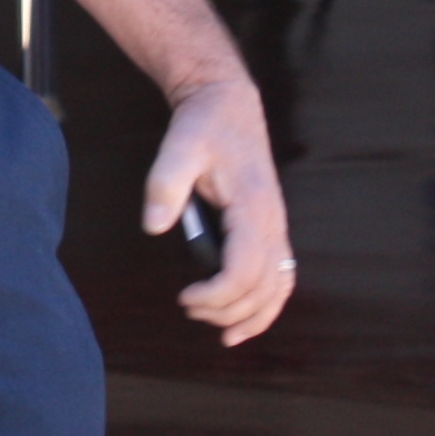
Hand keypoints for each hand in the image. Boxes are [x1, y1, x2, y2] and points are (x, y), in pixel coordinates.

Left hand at [141, 74, 293, 346]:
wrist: (226, 104)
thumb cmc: (203, 125)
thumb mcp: (178, 144)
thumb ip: (165, 183)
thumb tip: (154, 225)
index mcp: (253, 207)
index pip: (244, 270)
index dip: (216, 294)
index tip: (184, 296)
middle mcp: (272, 221)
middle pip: (262, 288)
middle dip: (226, 310)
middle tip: (189, 307)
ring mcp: (276, 226)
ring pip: (278, 288)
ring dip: (252, 316)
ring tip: (220, 331)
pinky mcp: (271, 228)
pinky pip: (280, 277)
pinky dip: (268, 304)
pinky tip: (245, 321)